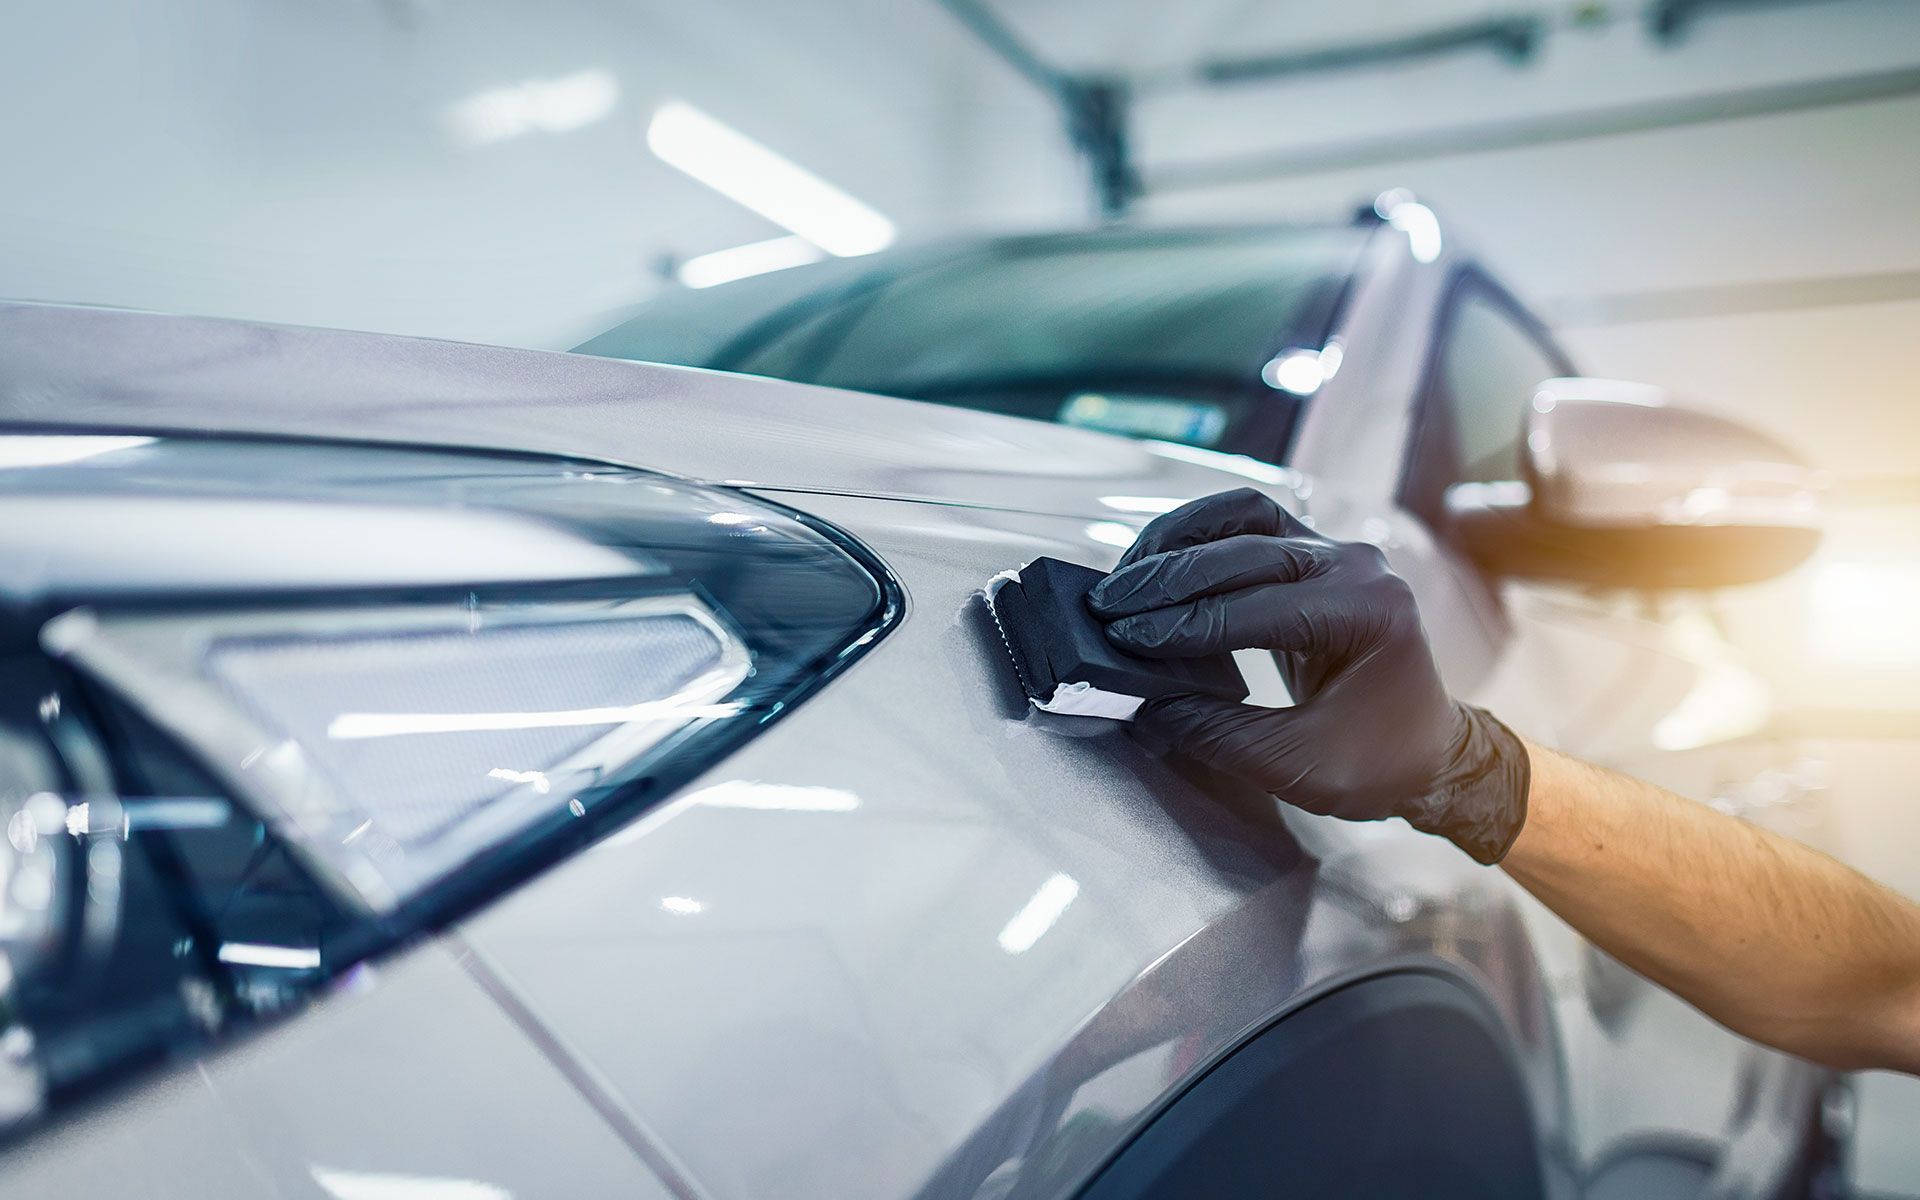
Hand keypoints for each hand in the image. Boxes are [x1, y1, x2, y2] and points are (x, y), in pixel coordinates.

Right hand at [1087, 488, 1528, 863]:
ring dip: (1180, 539)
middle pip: (1246, 551)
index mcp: (1368, 612)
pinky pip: (1250, 523)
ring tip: (1127, 574)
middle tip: (1110, 608)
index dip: (1185, 625)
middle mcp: (1357, 566)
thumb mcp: (1296, 765)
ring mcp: (1336, 552)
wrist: (1428, 752)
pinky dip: (1199, 534)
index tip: (1127, 639)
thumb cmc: (1378, 763)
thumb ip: (1216, 732)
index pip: (1258, 608)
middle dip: (1169, 580)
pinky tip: (1158, 559)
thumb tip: (1144, 702)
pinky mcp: (1314, 554)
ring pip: (1244, 516)